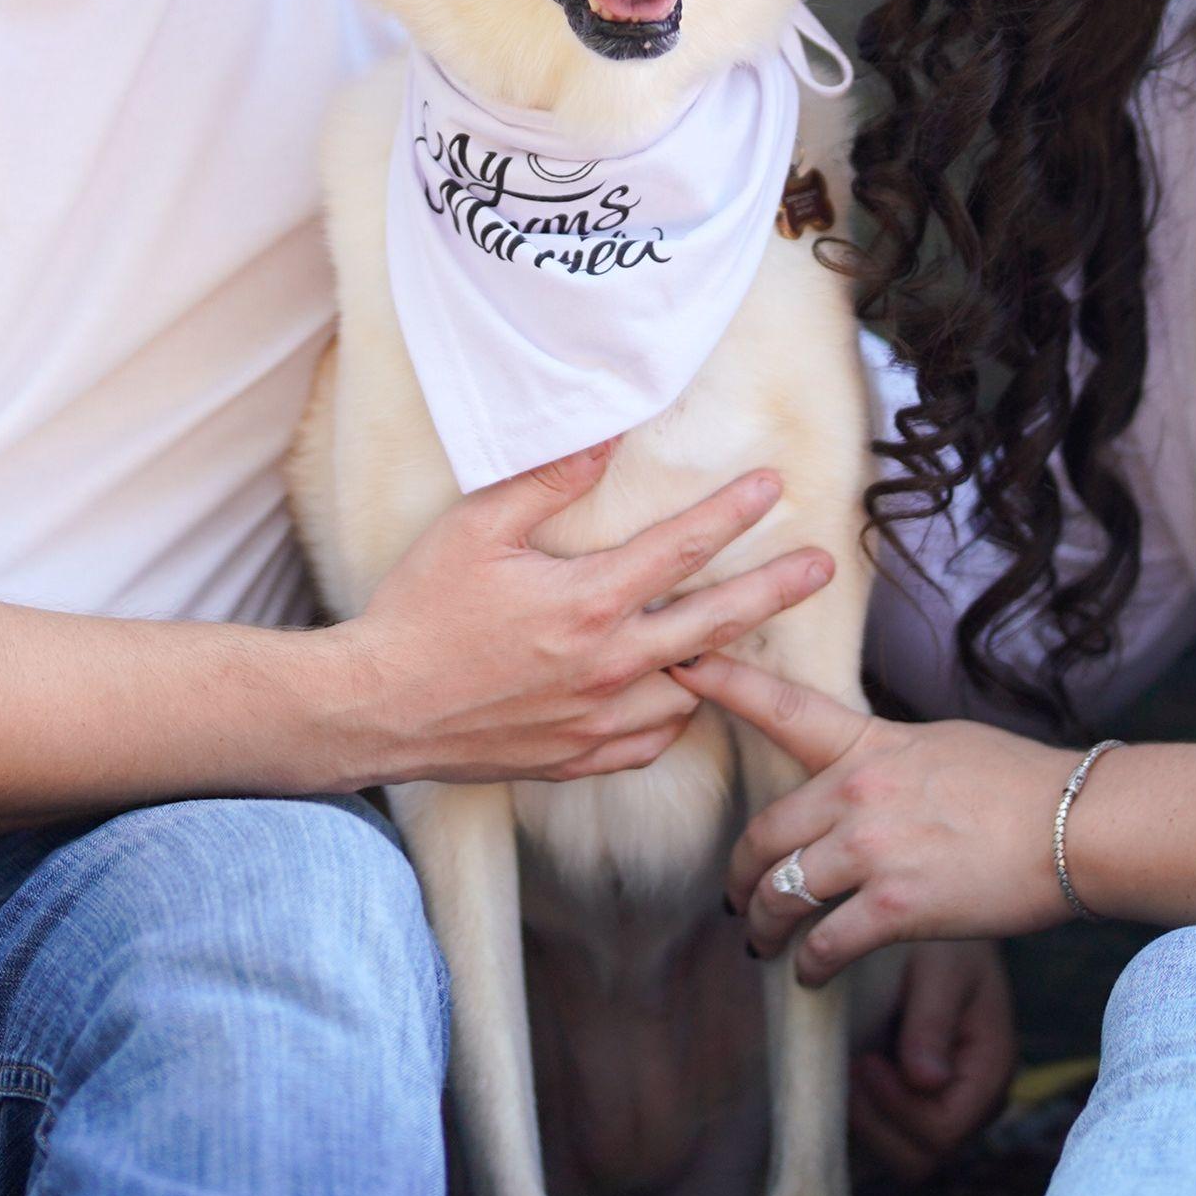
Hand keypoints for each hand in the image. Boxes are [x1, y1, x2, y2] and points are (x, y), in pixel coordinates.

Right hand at [341, 449, 833, 787]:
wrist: (374, 709)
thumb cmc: (419, 613)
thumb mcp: (474, 529)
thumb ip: (546, 481)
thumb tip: (604, 436)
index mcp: (588, 602)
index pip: (683, 547)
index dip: (733, 512)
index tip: (773, 486)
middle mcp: (607, 665)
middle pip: (717, 623)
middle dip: (776, 590)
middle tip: (821, 568)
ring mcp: (597, 719)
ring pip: (693, 692)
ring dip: (725, 660)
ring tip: (746, 634)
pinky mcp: (578, 759)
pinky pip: (653, 742)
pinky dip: (674, 717)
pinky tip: (677, 696)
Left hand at [685, 657, 1079, 982]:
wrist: (1082, 824)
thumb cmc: (1023, 786)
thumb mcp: (942, 746)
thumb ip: (886, 759)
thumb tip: (857, 778)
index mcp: (872, 743)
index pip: (783, 707)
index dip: (723, 684)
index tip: (679, 668)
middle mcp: (859, 792)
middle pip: (763, 835)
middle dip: (741, 875)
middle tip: (737, 899)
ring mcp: (874, 849)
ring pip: (782, 895)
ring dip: (764, 928)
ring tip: (762, 945)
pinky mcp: (897, 907)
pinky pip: (826, 943)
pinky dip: (810, 967)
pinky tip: (811, 976)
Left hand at [849, 938, 1018, 1183]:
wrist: (939, 921)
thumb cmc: (943, 940)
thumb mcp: (939, 967)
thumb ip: (931, 1022)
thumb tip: (925, 1081)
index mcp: (990, 1066)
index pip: (944, 1129)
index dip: (898, 1108)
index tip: (865, 1061)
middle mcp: (978, 1099)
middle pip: (926, 1156)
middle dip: (879, 1122)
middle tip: (852, 1066)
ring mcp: (954, 1107)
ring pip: (909, 1157)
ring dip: (870, 1124)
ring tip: (850, 1071)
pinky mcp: (927, 1106)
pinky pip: (897, 1141)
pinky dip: (870, 1120)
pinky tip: (853, 1079)